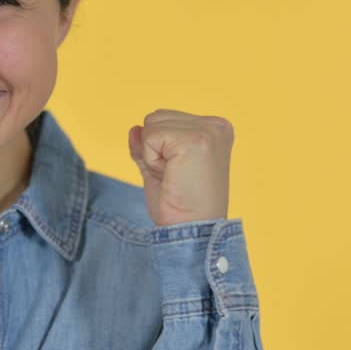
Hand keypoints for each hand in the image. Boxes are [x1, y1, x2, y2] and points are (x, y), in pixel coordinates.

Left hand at [127, 109, 233, 225]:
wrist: (193, 232)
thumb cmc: (180, 207)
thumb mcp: (159, 169)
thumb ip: (147, 146)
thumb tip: (134, 128)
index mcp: (215, 129)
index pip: (165, 119)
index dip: (159, 150)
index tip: (180, 174)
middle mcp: (216, 125)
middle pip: (156, 116)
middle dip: (155, 149)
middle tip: (175, 177)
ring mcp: (208, 131)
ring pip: (151, 124)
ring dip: (153, 155)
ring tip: (175, 176)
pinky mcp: (196, 140)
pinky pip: (150, 137)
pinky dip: (152, 160)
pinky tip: (172, 176)